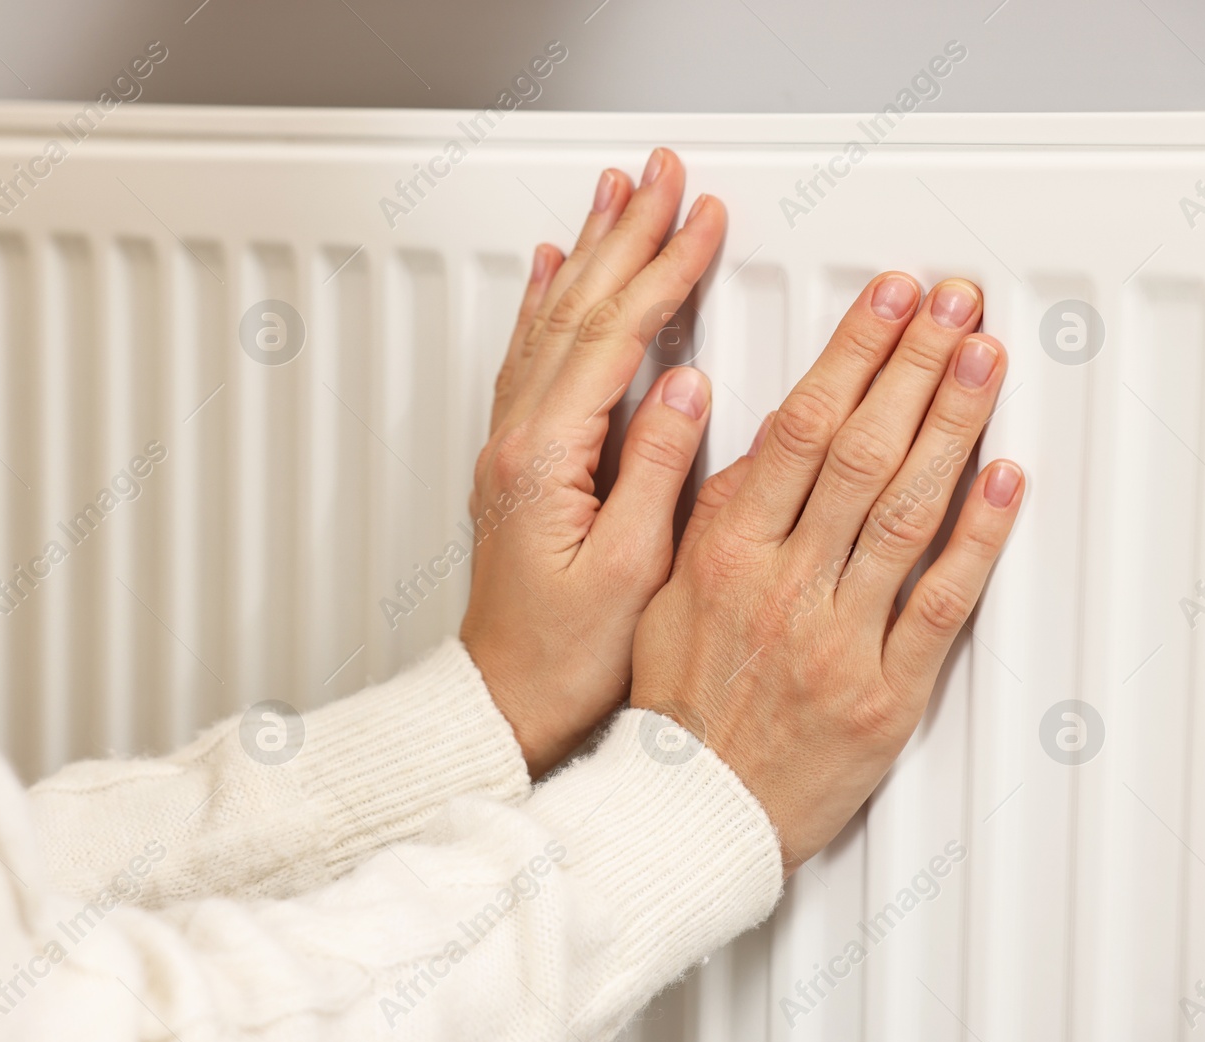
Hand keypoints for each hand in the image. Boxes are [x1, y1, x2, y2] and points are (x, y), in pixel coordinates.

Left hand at [461, 149, 729, 778]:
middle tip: (661, 177)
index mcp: (546, 462)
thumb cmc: (566, 658)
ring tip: (612, 196)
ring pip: (547, 323)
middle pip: (574, 311)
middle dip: (624, 235)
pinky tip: (546, 272)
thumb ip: (656, 471)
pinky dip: (542, 304)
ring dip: (584, 253)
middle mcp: (516, 443)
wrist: (503, 701)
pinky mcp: (514, 463)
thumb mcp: (632, 572)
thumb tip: (687, 386)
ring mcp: (508, 448)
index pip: (613, 339)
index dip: (662, 273)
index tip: (701, 222)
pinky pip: (524, 359)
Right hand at [629, 274, 1024, 873]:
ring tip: (985, 360)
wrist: (691, 809)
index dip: (854, 353)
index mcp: (723, 552)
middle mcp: (783, 583)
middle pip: (863, 451)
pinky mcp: (885, 689)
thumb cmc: (673, 702)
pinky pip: (941, 601)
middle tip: (955, 304)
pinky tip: (1003, 481)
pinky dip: (978, 536)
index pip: (800, 427)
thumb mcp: (659, 590)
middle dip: (915, 364)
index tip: (889, 301)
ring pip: (907, 510)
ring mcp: (838, 635)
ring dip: (954, 425)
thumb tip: (750, 433)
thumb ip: (710, 511)